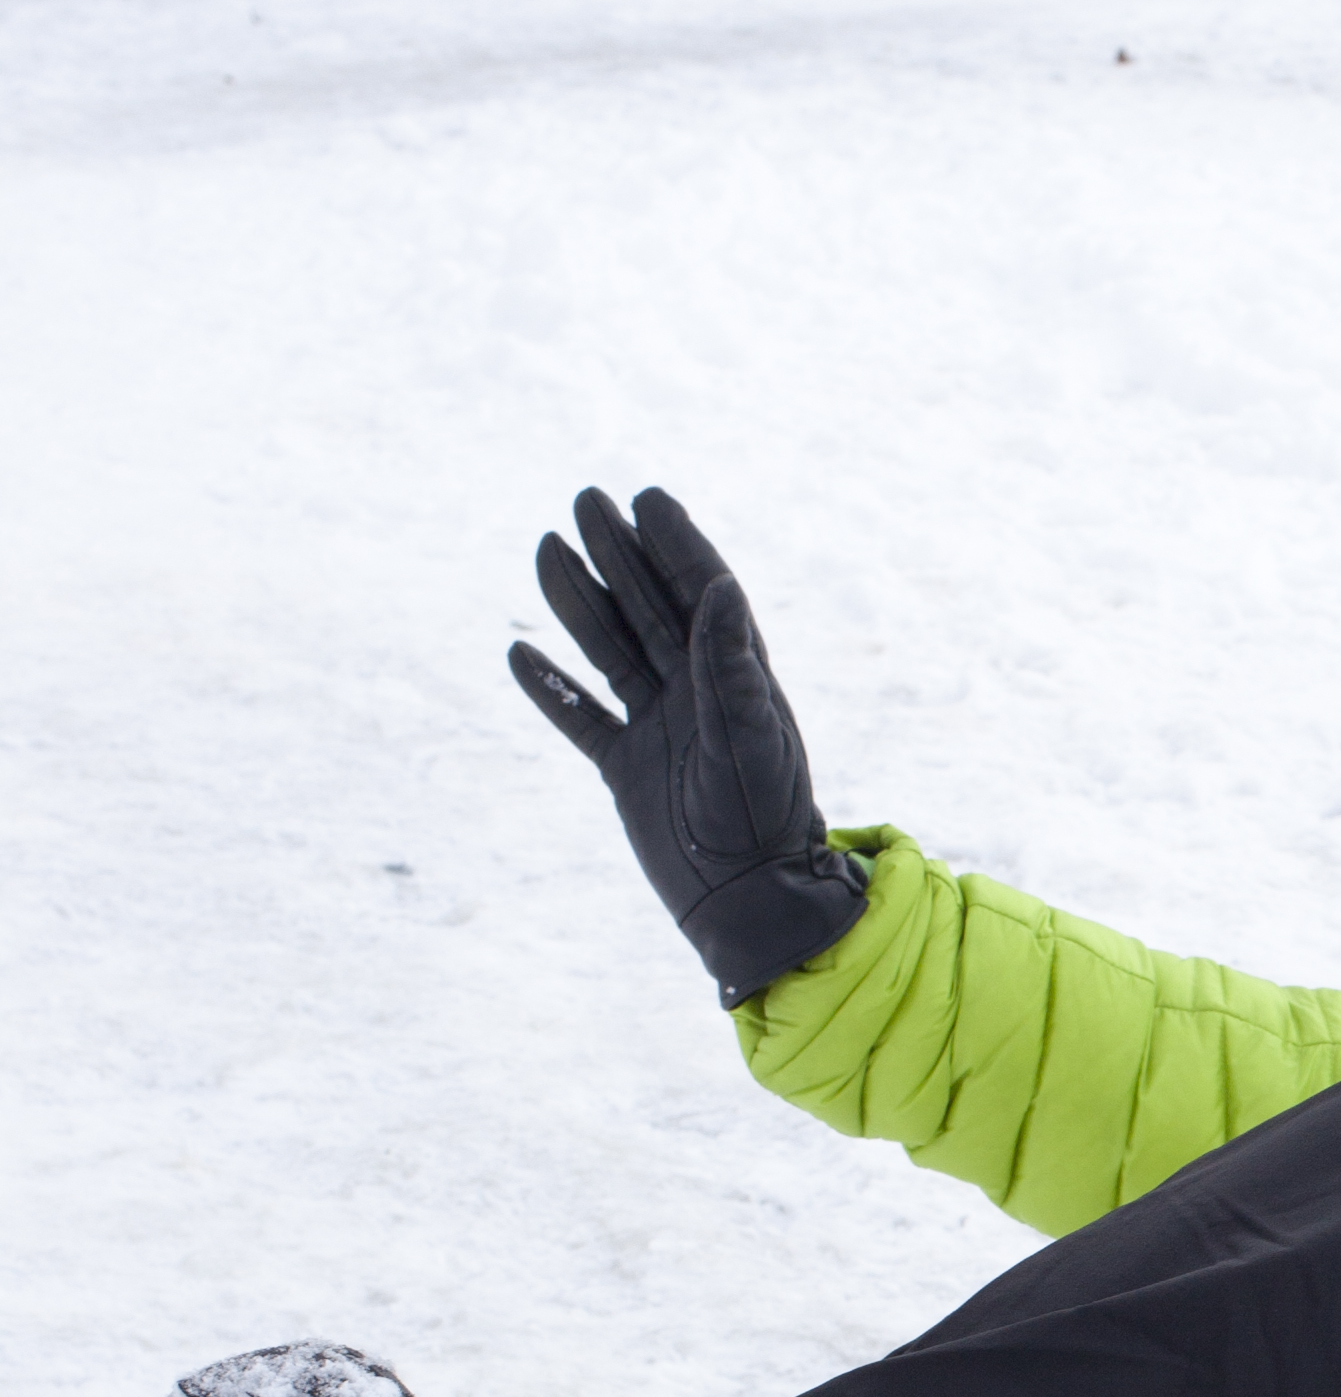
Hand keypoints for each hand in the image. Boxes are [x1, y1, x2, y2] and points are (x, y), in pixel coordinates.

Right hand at [509, 485, 866, 1004]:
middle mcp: (695, 693)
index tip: (648, 498)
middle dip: (619, 553)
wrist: (747, 897)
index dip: (676, 544)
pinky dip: (551, 688)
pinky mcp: (626, 769)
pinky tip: (520, 654)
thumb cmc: (764, 819)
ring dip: (579, 601)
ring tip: (547, 548)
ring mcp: (658, 728)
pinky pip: (581, 717)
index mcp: (735, 676)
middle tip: (586, 499)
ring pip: (610, 650)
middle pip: (649, 607)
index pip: (702, 593)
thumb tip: (721, 588)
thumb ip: (731, 666)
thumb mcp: (751, 737)